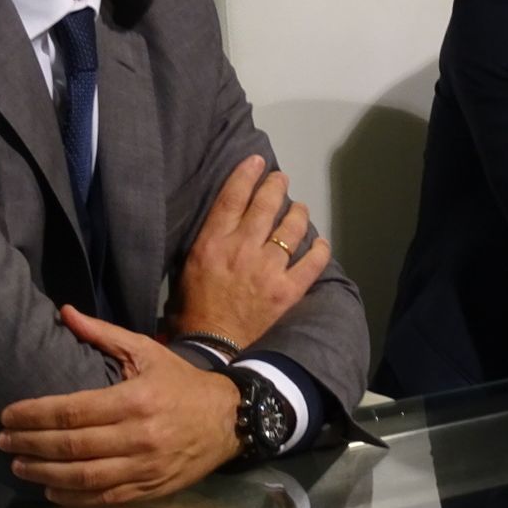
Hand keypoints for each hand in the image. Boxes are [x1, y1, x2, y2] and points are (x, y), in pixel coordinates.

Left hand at [0, 306, 242, 505]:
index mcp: (136, 399)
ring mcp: (143, 467)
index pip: (71, 412)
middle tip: (4, 439)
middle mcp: (139, 436)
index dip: (33, 415)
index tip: (7, 415)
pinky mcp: (148, 488)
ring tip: (18, 463)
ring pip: (80, 476)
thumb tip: (64, 313)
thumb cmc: (181, 383)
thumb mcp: (147, 352)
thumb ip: (103, 335)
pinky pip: (100, 498)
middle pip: (70, 445)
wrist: (228, 420)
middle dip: (29, 443)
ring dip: (42, 472)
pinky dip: (69, 496)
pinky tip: (49, 487)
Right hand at [168, 155, 330, 347]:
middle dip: (277, 186)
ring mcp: (268, 268)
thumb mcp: (187, 266)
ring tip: (300, 209)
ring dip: (299, 213)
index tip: (258, 161)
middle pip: (267, 205)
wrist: (209, 346)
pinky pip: (313, 261)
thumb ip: (208, 240)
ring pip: (293, 227)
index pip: (233, 197)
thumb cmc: (192, 308)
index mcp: (213, 242)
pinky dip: (319, 249)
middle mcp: (243, 248)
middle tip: (281, 179)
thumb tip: (224, 219)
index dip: (247, 174)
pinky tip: (320, 243)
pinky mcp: (287, 290)